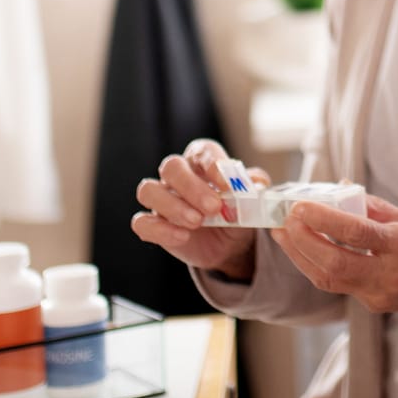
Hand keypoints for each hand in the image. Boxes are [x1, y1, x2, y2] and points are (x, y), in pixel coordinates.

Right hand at [131, 139, 269, 280]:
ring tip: (197, 222)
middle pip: (171, 167)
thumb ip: (254, 187)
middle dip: (192, 187)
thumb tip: (255, 183)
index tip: (228, 185)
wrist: (228, 245)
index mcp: (202, 162)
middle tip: (213, 207)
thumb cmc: (237, 212)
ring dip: (173, 206)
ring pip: (149, 190)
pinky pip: (142, 222)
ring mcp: (161, 199)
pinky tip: (182, 237)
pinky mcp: (153, 224)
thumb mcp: (251, 200)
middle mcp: (178, 176)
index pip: (201, 151)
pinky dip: (160, 230)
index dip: (213, 164)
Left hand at [270, 194, 397, 317]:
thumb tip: (342, 189)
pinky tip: (304, 249)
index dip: (324, 219)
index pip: (357, 233)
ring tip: (283, 233)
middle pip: (334, 264)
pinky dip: (315, 265)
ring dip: (301, 255)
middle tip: (285, 219)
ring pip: (329, 279)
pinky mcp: (374, 305)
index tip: (301, 205)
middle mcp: (391, 275)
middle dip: (302, 241)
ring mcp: (381, 295)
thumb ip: (375, 207)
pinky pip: (337, 285)